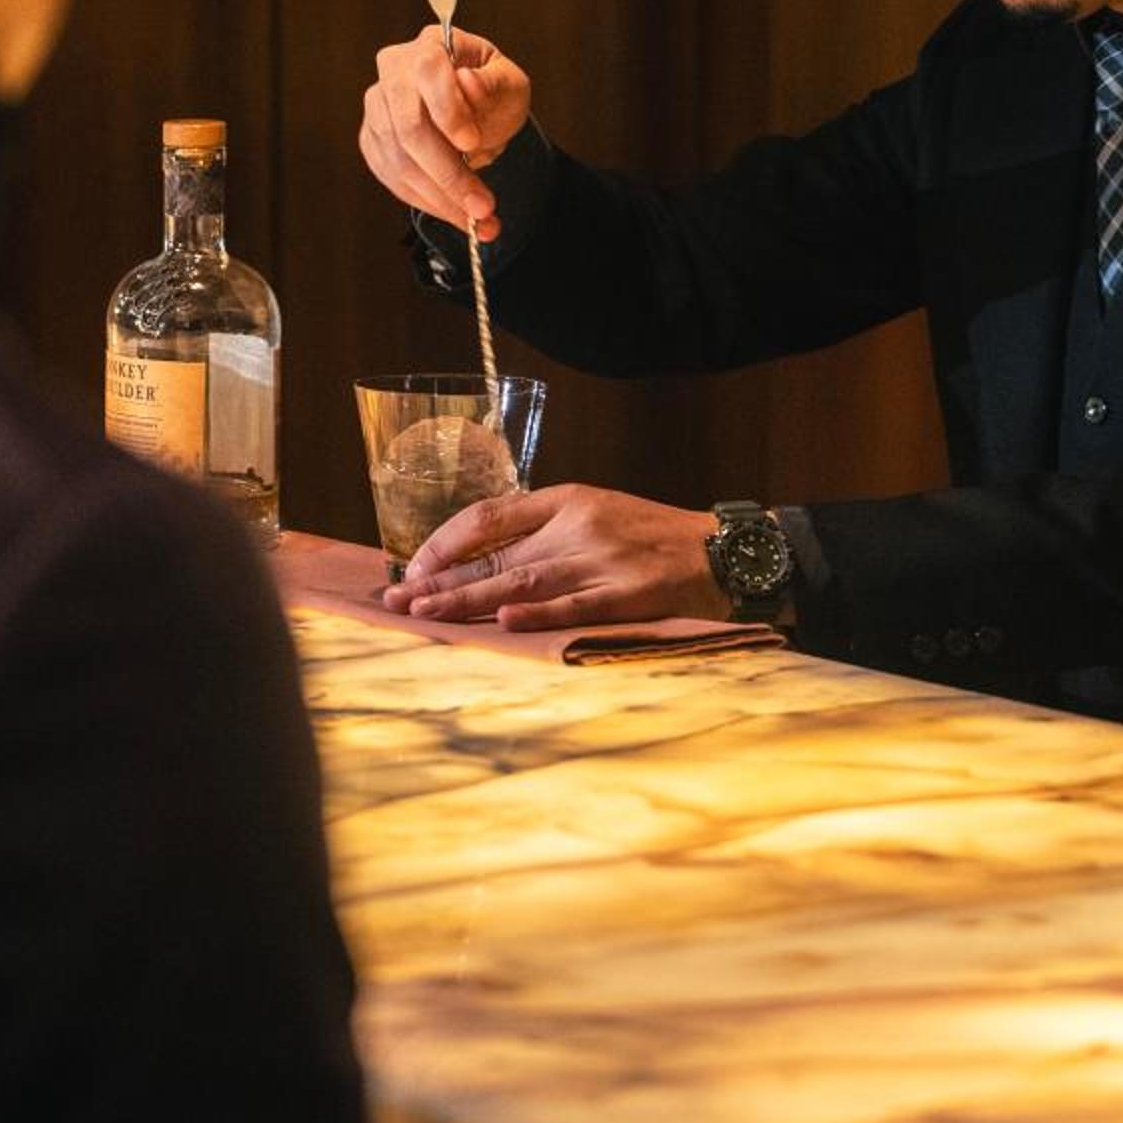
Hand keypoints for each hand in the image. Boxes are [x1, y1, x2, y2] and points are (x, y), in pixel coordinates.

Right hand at [358, 26, 533, 239]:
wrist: (474, 111)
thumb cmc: (492, 92)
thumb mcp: (509, 85)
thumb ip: (493, 85)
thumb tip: (468, 82)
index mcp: (430, 46)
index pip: (428, 71)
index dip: (448, 110)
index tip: (472, 143)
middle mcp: (393, 73)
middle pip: (408, 127)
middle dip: (447, 174)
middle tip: (482, 206)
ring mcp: (378, 108)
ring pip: (399, 161)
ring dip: (440, 198)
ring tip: (477, 220)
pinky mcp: (372, 140)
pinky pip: (392, 178)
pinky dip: (425, 202)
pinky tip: (453, 212)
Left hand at [381, 485, 721, 629]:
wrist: (724, 552)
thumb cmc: (655, 537)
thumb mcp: (598, 514)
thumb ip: (546, 530)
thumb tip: (481, 558)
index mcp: (567, 500)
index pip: (489, 515)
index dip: (445, 543)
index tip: (413, 569)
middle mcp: (578, 526)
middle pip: (496, 555)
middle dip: (441, 580)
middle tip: (397, 602)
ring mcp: (603, 560)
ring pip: (522, 580)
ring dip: (470, 601)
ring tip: (427, 615)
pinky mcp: (630, 594)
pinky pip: (576, 605)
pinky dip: (539, 614)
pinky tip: (504, 622)